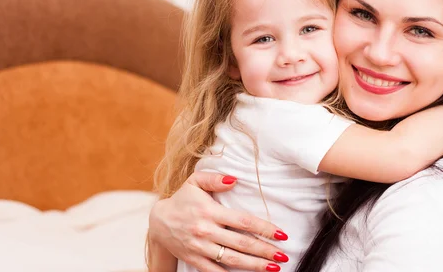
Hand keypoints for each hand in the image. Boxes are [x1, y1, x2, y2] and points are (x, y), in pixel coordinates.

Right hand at [148, 171, 288, 271]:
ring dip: (254, 265)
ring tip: (273, 268)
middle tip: (283, 255)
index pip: (243, 221)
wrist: (158, 222)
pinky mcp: (194, 260)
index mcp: (210, 211)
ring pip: (232, 259)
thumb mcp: (195, 182)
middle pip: (241, 243)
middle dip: (265, 250)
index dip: (264, 228)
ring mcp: (200, 248)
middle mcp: (206, 231)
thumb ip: (214, 179)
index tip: (281, 234)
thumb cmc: (182, 199)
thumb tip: (234, 179)